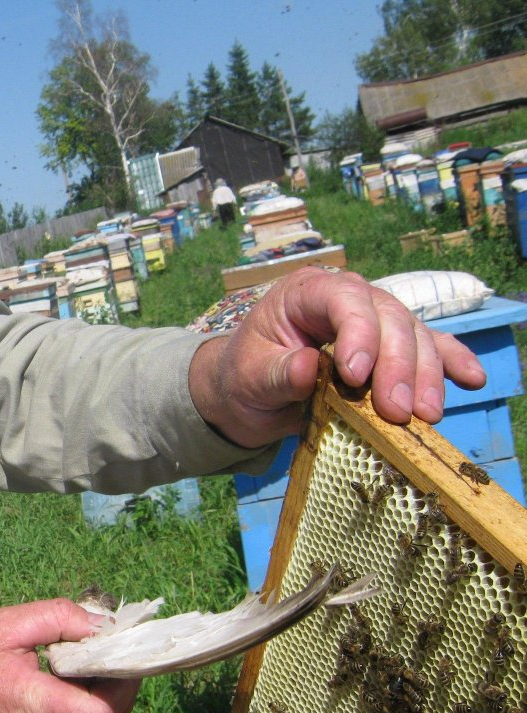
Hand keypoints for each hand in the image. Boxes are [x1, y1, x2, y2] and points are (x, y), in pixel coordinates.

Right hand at [0, 599, 139, 712]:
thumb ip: (57, 617)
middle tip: (95, 642)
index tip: (116, 645)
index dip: (123, 677)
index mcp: (37, 706)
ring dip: (98, 685)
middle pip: (110, 707)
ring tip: (71, 660)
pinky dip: (84, 699)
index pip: (102, 711)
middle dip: (113, 672)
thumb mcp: (4, 626)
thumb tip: (104, 624)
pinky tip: (61, 679)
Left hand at [189, 266, 486, 447]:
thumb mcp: (249, 377)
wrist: (249, 394)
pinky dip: (451, 363)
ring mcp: (374, 322)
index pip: (343, 300)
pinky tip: (472, 378)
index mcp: (306, 293)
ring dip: (426, 375)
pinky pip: (428, 349)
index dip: (358, 333)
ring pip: (414, 336)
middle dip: (398, 365)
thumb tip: (308, 368)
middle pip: (388, 319)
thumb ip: (278, 374)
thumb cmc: (244, 377)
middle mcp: (347, 300)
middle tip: (397, 411)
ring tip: (425, 416)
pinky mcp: (390, 350)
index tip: (356, 375)